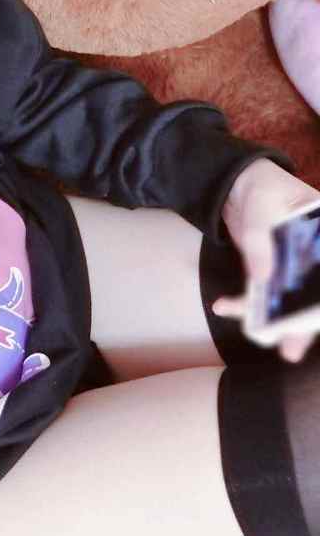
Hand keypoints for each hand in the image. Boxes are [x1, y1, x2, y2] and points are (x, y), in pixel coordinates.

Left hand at [213, 158, 319, 363]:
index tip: (316, 320)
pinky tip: (224, 306)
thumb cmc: (263, 188)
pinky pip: (262, 294)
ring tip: (260, 337)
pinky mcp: (270, 273)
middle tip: (292, 350)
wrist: (239, 185)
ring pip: (288, 302)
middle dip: (302, 324)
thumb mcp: (262, 208)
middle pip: (314, 298)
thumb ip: (260, 241)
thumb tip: (261, 277)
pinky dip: (244, 303)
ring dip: (274, 322)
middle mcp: (314, 257)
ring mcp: (293, 268)